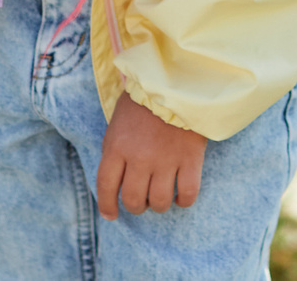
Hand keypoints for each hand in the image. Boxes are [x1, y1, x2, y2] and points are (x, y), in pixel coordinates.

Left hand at [96, 92, 205, 218]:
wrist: (176, 82)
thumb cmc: (143, 101)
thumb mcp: (118, 122)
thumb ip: (114, 149)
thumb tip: (113, 179)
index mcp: (117, 146)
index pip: (106, 186)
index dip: (107, 205)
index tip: (111, 215)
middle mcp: (139, 158)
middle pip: (134, 199)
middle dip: (136, 206)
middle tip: (141, 202)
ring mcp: (166, 160)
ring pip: (160, 202)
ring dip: (159, 205)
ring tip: (161, 197)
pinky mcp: (190, 159)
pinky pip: (187, 194)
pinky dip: (184, 201)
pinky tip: (181, 195)